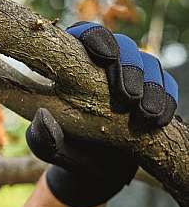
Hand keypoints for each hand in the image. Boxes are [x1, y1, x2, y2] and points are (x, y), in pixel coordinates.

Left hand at [25, 22, 178, 206]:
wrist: (96, 172)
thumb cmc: (66, 149)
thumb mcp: (46, 148)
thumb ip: (40, 136)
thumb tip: (42, 117)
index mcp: (74, 66)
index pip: (84, 34)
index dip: (95, 37)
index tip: (103, 56)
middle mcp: (105, 66)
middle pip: (123, 46)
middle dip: (129, 66)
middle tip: (127, 96)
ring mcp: (133, 78)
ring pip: (149, 64)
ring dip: (150, 86)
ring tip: (142, 112)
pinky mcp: (154, 95)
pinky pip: (168, 88)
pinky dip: (166, 101)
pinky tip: (157, 120)